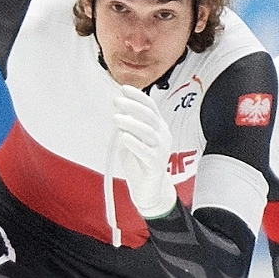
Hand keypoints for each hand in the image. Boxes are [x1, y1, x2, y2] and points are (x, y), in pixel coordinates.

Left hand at [112, 85, 177, 217]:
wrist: (149, 188)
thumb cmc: (139, 162)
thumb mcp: (132, 139)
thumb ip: (128, 126)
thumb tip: (120, 112)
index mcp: (158, 127)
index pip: (151, 106)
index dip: (138, 96)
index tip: (124, 88)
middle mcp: (162, 136)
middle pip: (150, 116)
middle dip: (133, 106)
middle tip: (117, 101)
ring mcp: (161, 150)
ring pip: (148, 132)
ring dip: (131, 123)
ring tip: (116, 119)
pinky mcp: (155, 164)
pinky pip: (145, 152)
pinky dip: (134, 143)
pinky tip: (124, 137)